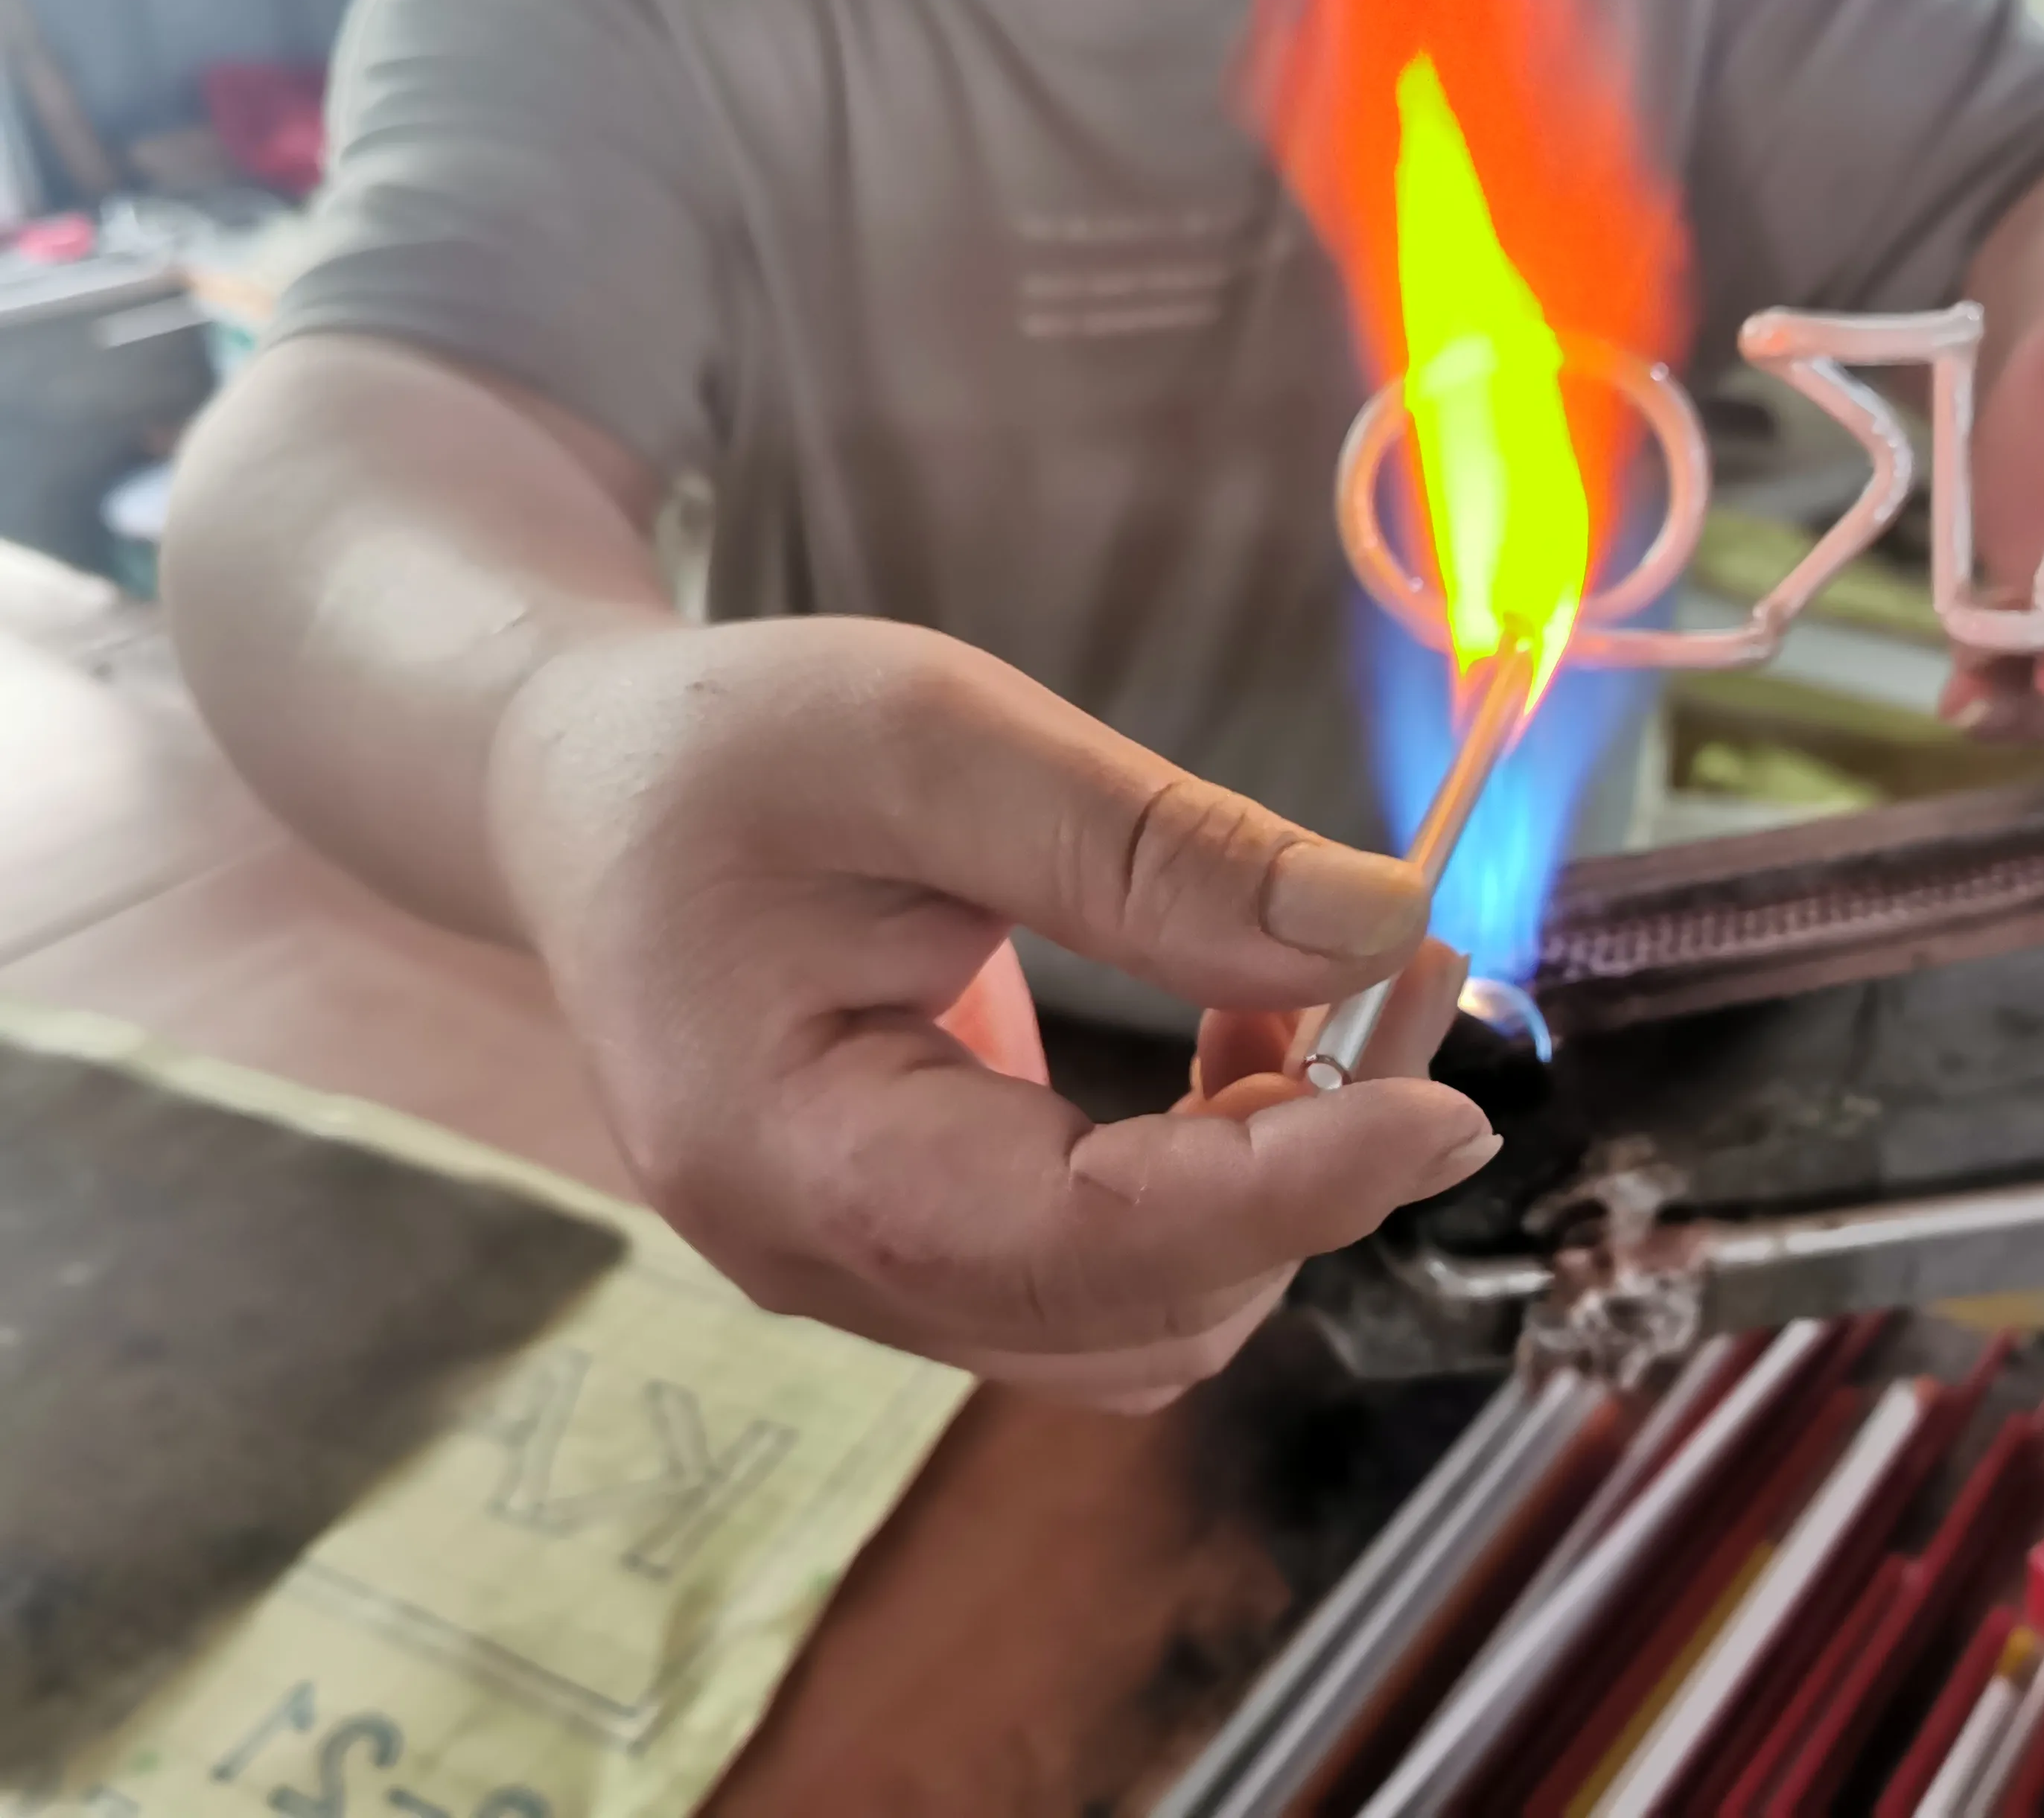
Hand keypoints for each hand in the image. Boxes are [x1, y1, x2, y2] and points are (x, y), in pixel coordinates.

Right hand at [485, 616, 1497, 1410]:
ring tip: (1298, 1008)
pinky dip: (1210, 1190)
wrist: (581, 793)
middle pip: (1139, 1307)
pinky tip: (1233, 1054)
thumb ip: (1150, 847)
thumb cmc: (723, 747)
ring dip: (1266, 1190)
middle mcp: (822, 1261)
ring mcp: (863, 1272)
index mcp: (790, 1152)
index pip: (1093, 1241)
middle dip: (1303, 1174)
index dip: (1293, 1185)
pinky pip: (1105, 1280)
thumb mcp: (930, 736)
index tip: (1447, 1102)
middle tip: (1396, 986)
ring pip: (1141, 1321)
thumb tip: (1379, 926)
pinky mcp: (913, 1245)